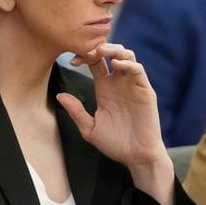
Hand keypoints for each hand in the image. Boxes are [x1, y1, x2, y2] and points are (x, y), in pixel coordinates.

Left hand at [56, 43, 165, 167]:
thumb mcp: (90, 128)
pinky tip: (116, 65)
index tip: (72, 61)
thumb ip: (76, 112)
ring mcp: (132, 85)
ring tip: (101, 51)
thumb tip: (60, 96)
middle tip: (87, 50)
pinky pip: (138, 70)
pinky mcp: (145, 90)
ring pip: (126, 56)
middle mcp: (118, 83)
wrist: (136, 157)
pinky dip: (128, 63)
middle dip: (99, 47)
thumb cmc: (115, 144)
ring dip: (114, 49)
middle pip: (111, 53)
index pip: (94, 62)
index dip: (84, 56)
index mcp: (104, 88)